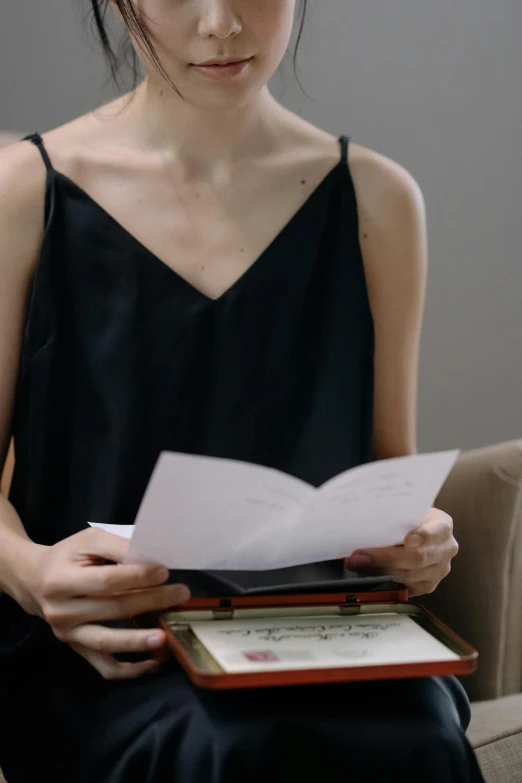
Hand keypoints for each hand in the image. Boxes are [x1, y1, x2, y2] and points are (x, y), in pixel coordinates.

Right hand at [18, 527, 189, 679]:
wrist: (34, 580)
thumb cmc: (68, 556)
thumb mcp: (89, 540)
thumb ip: (117, 547)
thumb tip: (150, 559)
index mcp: (61, 580)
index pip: (106, 581)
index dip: (137, 576)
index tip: (164, 571)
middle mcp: (61, 611)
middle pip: (113, 609)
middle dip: (151, 601)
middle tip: (181, 593)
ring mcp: (68, 633)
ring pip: (107, 642)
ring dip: (139, 641)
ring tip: (165, 636)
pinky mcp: (76, 647)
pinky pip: (103, 665)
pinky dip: (128, 669)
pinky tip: (152, 663)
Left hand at [344, 507, 457, 596]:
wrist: (418, 530)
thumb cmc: (408, 519)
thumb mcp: (406, 512)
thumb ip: (394, 517)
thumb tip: (365, 523)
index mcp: (443, 526)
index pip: (436, 531)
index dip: (423, 536)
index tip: (407, 540)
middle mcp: (447, 549)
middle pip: (418, 558)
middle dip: (386, 558)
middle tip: (360, 556)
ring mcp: (440, 570)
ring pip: (410, 575)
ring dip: (381, 571)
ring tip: (358, 565)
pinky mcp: (430, 585)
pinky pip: (409, 588)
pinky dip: (388, 582)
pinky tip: (371, 576)